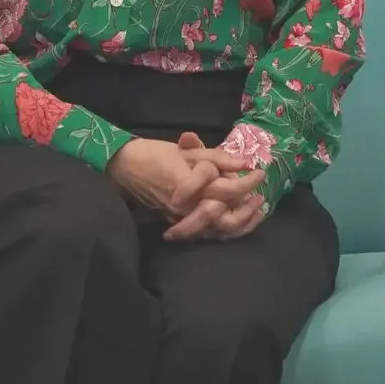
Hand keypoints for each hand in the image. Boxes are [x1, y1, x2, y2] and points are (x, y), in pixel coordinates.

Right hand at [106, 137, 260, 223]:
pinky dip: (227, 228)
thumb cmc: (154, 155)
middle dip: (247, 206)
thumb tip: (243, 163)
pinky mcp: (179, 224)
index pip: (227, 188)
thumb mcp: (185, 151)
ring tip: (256, 208)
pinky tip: (241, 219)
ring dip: (242, 221)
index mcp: (191, 185)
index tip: (260, 170)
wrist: (124, 169)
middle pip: (226, 216)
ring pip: (218, 230)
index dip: (247, 180)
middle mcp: (189, 207)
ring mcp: (184, 219)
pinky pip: (208, 232)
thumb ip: (215, 157)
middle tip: (260, 193)